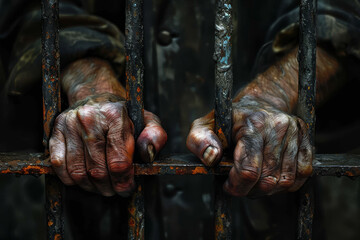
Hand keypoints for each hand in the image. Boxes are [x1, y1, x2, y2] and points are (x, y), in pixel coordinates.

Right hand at [49, 93, 166, 195]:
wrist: (96, 95)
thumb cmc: (124, 114)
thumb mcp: (147, 120)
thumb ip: (155, 136)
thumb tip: (147, 155)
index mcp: (115, 115)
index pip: (118, 162)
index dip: (124, 182)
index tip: (128, 188)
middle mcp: (89, 117)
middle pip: (98, 171)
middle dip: (109, 188)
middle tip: (116, 190)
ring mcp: (70, 124)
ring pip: (78, 172)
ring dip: (91, 187)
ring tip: (102, 187)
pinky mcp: (55, 130)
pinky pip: (59, 165)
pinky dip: (71, 179)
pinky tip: (84, 178)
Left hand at [187, 96, 312, 196]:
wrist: (258, 103)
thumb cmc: (229, 119)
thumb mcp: (204, 126)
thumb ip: (199, 141)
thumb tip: (212, 158)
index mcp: (251, 124)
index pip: (248, 170)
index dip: (236, 187)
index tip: (228, 186)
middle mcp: (277, 127)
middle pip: (268, 180)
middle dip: (250, 190)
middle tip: (240, 184)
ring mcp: (295, 133)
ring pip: (285, 181)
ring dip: (268, 189)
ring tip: (255, 180)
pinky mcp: (306, 139)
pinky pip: (303, 175)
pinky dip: (287, 183)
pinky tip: (272, 175)